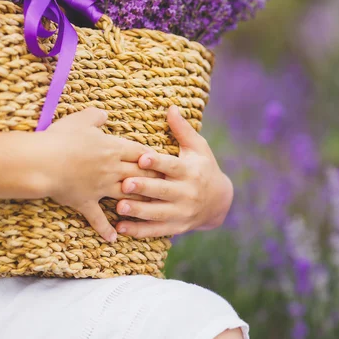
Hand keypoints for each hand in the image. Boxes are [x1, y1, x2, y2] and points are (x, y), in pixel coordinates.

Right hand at [43, 108, 155, 241]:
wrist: (43, 162)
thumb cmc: (61, 138)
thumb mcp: (80, 120)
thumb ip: (96, 116)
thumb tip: (105, 114)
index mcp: (113, 149)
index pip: (141, 153)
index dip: (153, 156)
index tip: (165, 161)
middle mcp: (112, 170)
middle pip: (140, 175)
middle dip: (156, 179)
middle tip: (169, 185)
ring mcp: (100, 188)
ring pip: (127, 196)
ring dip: (141, 202)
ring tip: (153, 209)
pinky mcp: (86, 202)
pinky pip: (97, 218)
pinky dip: (105, 229)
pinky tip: (113, 238)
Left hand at [115, 106, 233, 238]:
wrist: (219, 201)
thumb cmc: (203, 168)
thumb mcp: (198, 148)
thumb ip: (182, 130)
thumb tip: (171, 107)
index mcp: (189, 171)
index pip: (172, 166)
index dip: (157, 163)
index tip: (142, 158)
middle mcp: (186, 193)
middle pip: (162, 191)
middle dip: (144, 188)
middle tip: (124, 184)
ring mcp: (181, 212)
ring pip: (158, 213)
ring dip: (138, 211)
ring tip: (119, 207)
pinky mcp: (176, 227)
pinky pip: (156, 230)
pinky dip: (139, 230)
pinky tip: (121, 228)